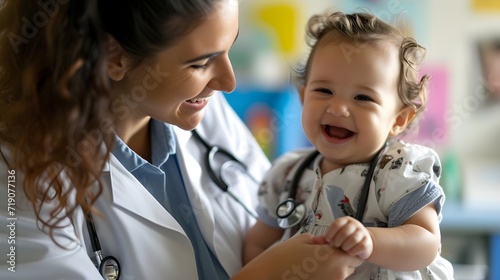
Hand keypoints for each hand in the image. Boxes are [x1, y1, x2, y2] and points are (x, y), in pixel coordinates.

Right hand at [233, 233, 361, 279]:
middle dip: (342, 258)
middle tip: (324, 253)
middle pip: (351, 265)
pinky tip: (311, 271)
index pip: (355, 254)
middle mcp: (337, 273)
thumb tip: (326, 242)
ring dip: (334, 267)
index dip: (346, 248)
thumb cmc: (284, 255)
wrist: (269, 274)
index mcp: (333, 256)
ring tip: (315, 262)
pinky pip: (331, 279)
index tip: (335, 245)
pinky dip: (325, 275)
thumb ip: (320, 240)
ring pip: (342, 274)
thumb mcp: (303, 240)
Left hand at [312, 216, 372, 259]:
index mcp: (345, 220)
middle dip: (338, 241)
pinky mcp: (368, 241)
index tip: (328, 240)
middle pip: (345, 231)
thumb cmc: (345, 239)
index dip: (331, 233)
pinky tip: (350, 252)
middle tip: (336, 246)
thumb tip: (314, 240)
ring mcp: (362, 232)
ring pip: (353, 239)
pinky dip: (354, 250)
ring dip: (346, 246)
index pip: (337, 224)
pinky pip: (361, 246)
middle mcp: (354, 224)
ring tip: (343, 249)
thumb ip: (325, 238)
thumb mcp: (335, 236)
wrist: (362, 242)